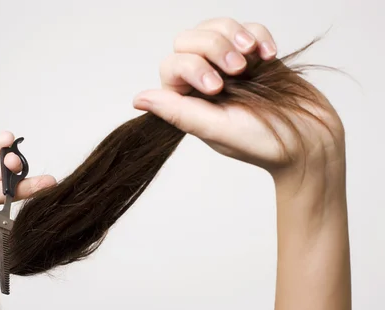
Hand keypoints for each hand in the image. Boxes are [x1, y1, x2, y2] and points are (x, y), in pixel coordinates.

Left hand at [133, 18, 344, 184]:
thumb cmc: (264, 142)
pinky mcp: (256, 57)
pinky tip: (270, 55)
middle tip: (238, 69)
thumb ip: (178, 112)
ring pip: (216, 27)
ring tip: (253, 57)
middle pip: (188, 39)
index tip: (217, 88)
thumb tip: (138, 99)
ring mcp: (230, 67)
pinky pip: (247, 28)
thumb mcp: (216, 128)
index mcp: (188, 102)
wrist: (311, 141)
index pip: (171, 65)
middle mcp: (204, 82)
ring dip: (234, 35)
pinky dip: (258, 35)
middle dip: (213, 46)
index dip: (192, 67)